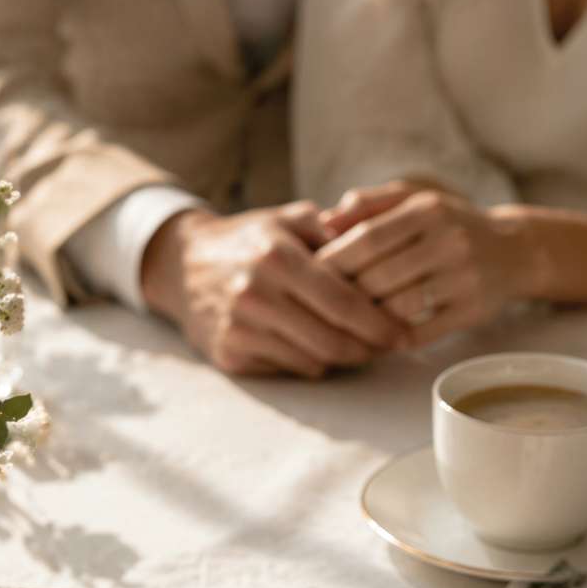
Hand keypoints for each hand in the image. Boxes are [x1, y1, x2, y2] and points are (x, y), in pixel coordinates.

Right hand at [140, 203, 403, 378]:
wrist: (183, 266)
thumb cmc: (249, 241)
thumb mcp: (289, 219)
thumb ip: (336, 230)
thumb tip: (388, 247)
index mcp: (277, 258)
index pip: (344, 303)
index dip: (381, 323)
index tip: (404, 333)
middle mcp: (255, 295)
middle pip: (332, 341)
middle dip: (369, 349)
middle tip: (391, 348)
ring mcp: (240, 329)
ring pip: (313, 361)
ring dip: (344, 359)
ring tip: (364, 347)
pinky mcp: (230, 355)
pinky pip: (288, 368)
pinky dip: (312, 362)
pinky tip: (321, 348)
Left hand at [317, 188, 530, 346]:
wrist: (514, 251)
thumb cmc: (449, 225)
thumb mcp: (414, 201)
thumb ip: (368, 205)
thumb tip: (323, 222)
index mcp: (427, 210)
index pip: (368, 239)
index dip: (334, 260)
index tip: (312, 274)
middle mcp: (448, 240)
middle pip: (379, 277)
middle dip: (346, 295)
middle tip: (322, 306)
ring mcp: (462, 277)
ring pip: (399, 307)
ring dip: (368, 319)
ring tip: (348, 323)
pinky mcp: (471, 310)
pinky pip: (422, 332)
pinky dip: (395, 338)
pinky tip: (379, 338)